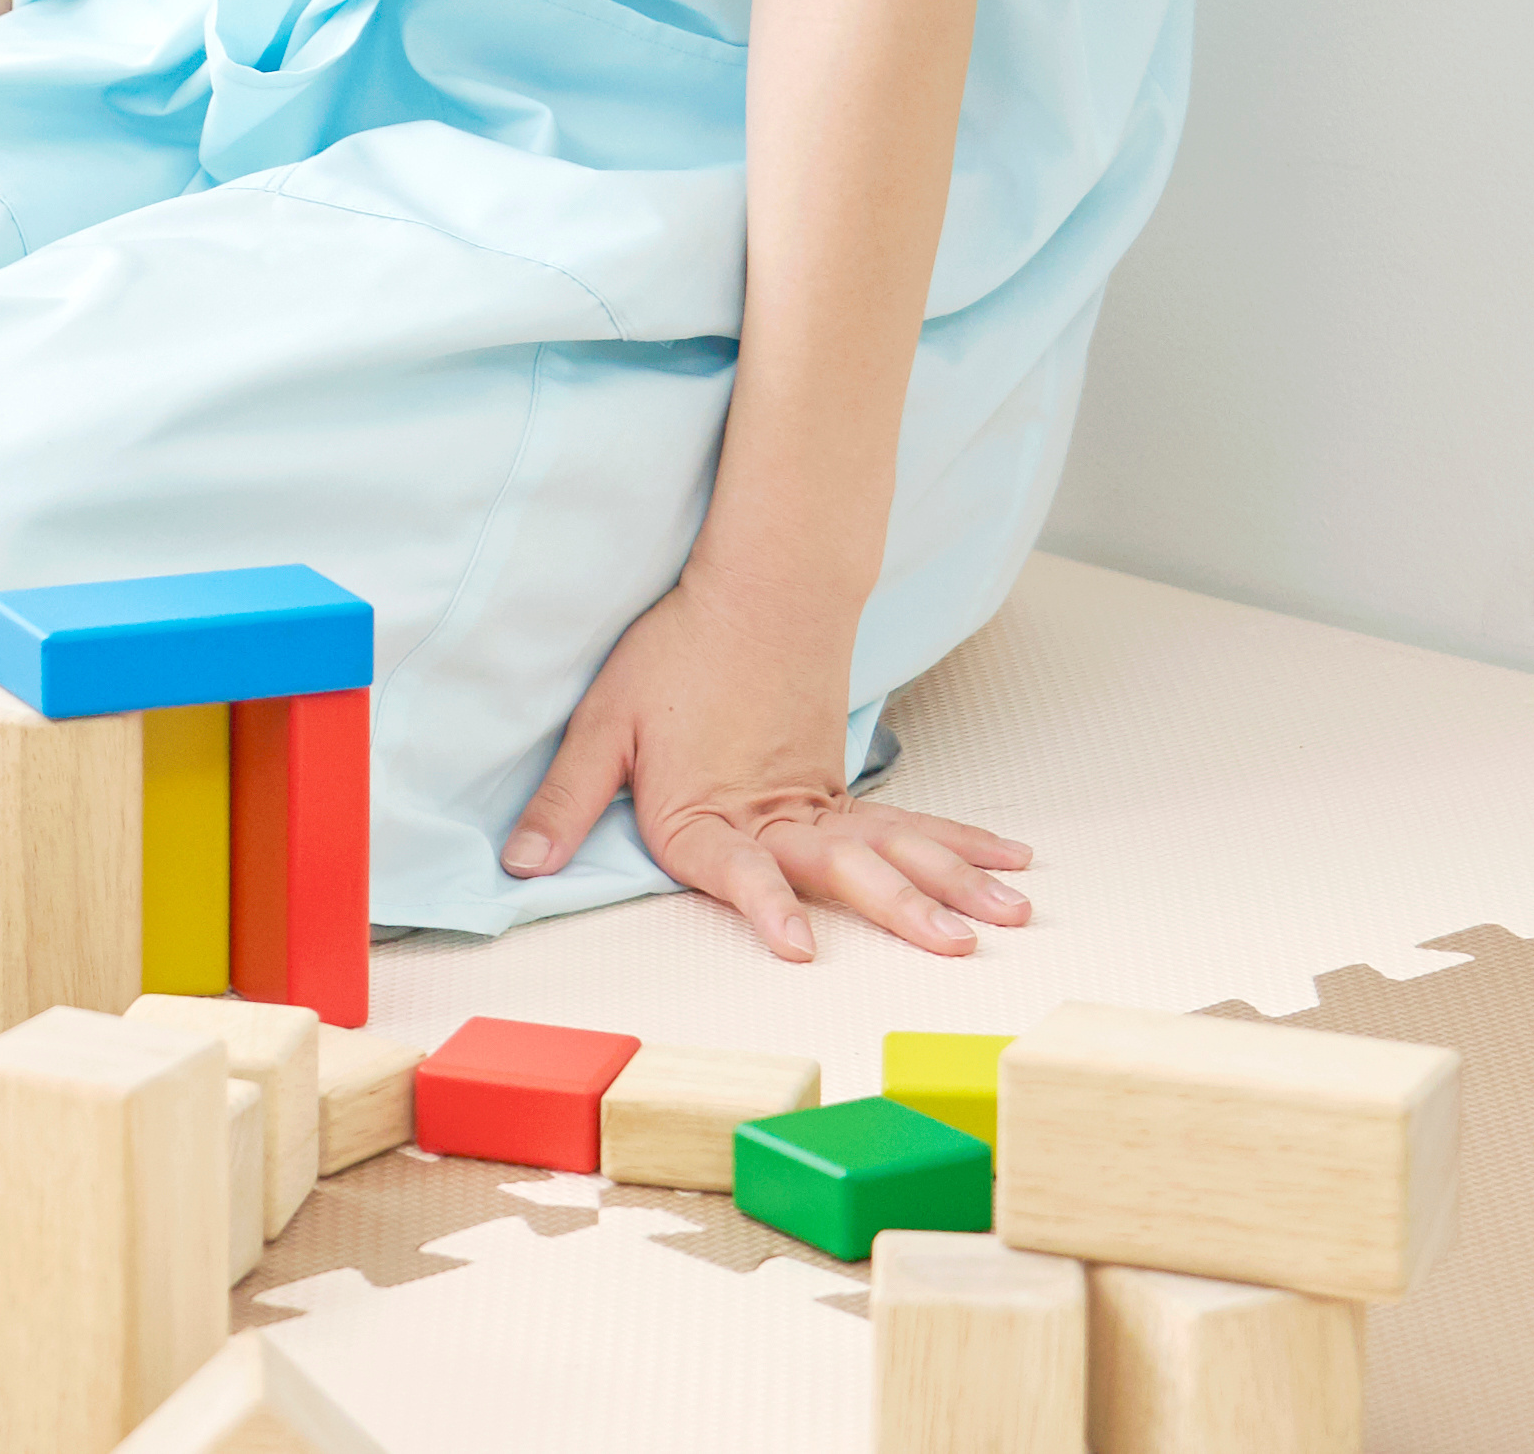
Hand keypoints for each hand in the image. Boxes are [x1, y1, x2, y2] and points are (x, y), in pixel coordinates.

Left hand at [503, 573, 1033, 965]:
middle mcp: (773, 813)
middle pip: (844, 865)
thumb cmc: (675, 653)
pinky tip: (1009, 861)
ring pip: (894, 846)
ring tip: (1012, 912)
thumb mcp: (603, 723)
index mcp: (706, 811)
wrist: (756, 586)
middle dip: (902, 907)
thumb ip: (566, 798)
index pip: (739, 868)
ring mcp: (818, 799)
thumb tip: (520, 863)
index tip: (799, 946)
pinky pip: (910, 822)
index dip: (764, 906)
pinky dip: (960, 842)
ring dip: (954, 881)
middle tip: (957, 941)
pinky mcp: (841, 786)